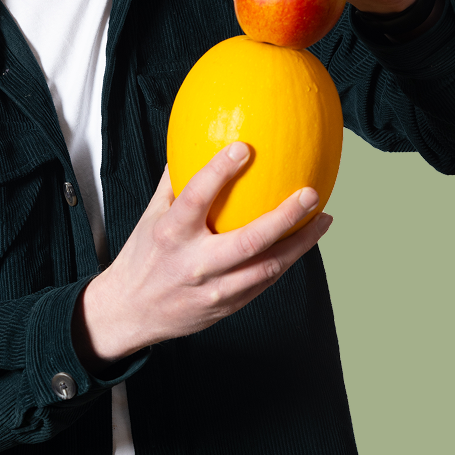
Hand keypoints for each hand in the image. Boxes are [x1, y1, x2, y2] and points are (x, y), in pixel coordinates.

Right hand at [72, 142, 332, 369]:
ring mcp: (212, 289)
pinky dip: (286, 261)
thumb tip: (192, 141)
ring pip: (266, 267)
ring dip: (300, 244)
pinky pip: (263, 283)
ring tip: (324, 219)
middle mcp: (193, 262)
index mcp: (170, 233)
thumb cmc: (142, 256)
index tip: (244, 147)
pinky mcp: (226, 306)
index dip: (220, 171)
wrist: (130, 313)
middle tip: (310, 193)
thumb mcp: (150, 216)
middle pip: (248, 240)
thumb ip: (174, 183)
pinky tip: (303, 243)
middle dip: (284, 217)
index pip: (196, 196)